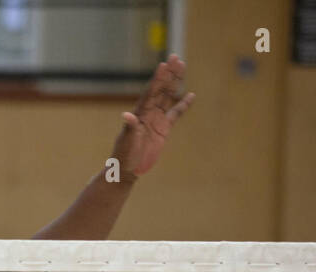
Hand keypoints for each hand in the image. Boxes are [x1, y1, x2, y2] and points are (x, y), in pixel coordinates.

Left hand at [112, 54, 194, 179]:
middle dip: (168, 74)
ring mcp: (156, 119)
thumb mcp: (127, 142)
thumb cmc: (124, 156)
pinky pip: (175, 114)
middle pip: (161, 89)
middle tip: (175, 57)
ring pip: (168, 97)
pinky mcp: (164, 129)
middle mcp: (148, 113)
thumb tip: (127, 115)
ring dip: (175, 82)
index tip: (163, 65)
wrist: (128, 169)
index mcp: (139, 114)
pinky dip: (183, 105)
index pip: (150, 93)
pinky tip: (191, 95)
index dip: (157, 79)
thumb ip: (129, 128)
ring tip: (182, 66)